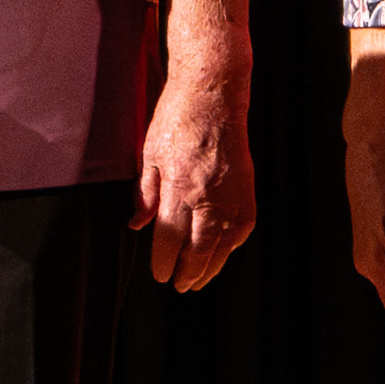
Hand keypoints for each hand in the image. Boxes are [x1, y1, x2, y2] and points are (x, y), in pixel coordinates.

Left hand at [134, 66, 253, 293]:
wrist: (213, 96)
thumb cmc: (176, 120)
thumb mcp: (147, 154)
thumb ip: (143, 193)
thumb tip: (137, 224)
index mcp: (177, 188)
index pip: (169, 238)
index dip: (163, 261)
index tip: (159, 274)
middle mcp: (207, 196)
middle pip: (198, 248)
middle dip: (188, 272)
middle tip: (179, 286)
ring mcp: (231, 194)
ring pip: (223, 243)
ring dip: (211, 265)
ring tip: (199, 279)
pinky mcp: (247, 189)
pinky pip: (242, 227)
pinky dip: (231, 244)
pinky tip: (222, 251)